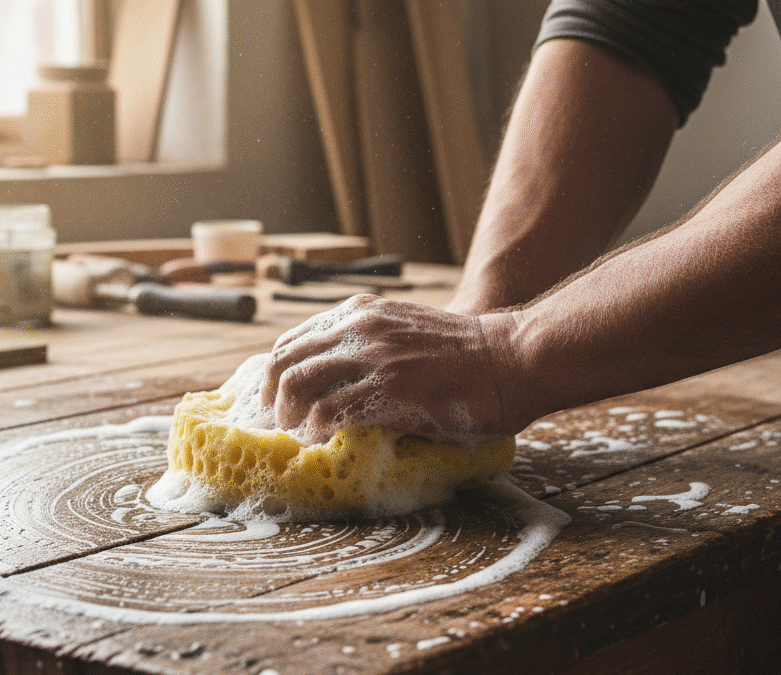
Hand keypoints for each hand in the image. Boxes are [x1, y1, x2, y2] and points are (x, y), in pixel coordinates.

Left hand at [261, 294, 520, 446]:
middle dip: (270, 397)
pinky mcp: (387, 390)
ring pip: (296, 383)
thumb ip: (368, 347)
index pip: (292, 341)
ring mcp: (372, 357)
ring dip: (287, 416)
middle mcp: (359, 328)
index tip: (273, 400)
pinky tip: (323, 442)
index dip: (275, 374)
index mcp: (360, 313)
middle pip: (283, 360)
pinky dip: (317, 431)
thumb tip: (333, 382)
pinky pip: (329, 412)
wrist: (510, 359)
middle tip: (276, 424)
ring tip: (295, 436)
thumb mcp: (404, 332)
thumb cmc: (462, 354)